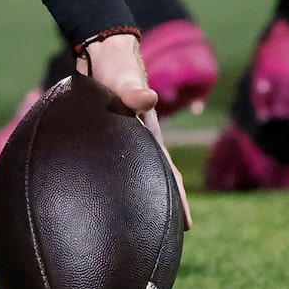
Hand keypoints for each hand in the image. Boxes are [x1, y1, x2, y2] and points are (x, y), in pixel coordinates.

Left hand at [81, 30, 191, 227]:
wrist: (100, 51)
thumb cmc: (115, 65)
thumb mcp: (124, 77)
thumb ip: (132, 88)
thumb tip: (146, 98)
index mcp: (147, 133)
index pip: (166, 170)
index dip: (178, 197)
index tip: (187, 225)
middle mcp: (137, 139)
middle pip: (154, 177)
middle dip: (163, 204)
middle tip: (165, 237)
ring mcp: (121, 138)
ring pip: (134, 172)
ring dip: (139, 195)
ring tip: (136, 224)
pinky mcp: (104, 134)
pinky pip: (112, 163)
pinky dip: (113, 180)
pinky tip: (103, 194)